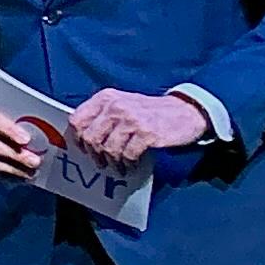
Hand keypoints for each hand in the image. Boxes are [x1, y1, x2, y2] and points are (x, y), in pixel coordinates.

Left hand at [70, 87, 210, 162]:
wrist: (186, 111)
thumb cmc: (151, 111)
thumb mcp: (123, 104)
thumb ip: (103, 115)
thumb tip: (82, 137)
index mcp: (106, 98)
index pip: (77, 120)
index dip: (77, 138)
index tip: (83, 149)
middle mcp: (116, 106)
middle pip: (90, 137)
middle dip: (94, 154)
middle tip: (100, 162)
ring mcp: (131, 120)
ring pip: (107, 148)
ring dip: (112, 162)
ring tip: (118, 167)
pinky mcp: (146, 133)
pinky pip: (127, 155)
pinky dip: (127, 164)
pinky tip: (131, 165)